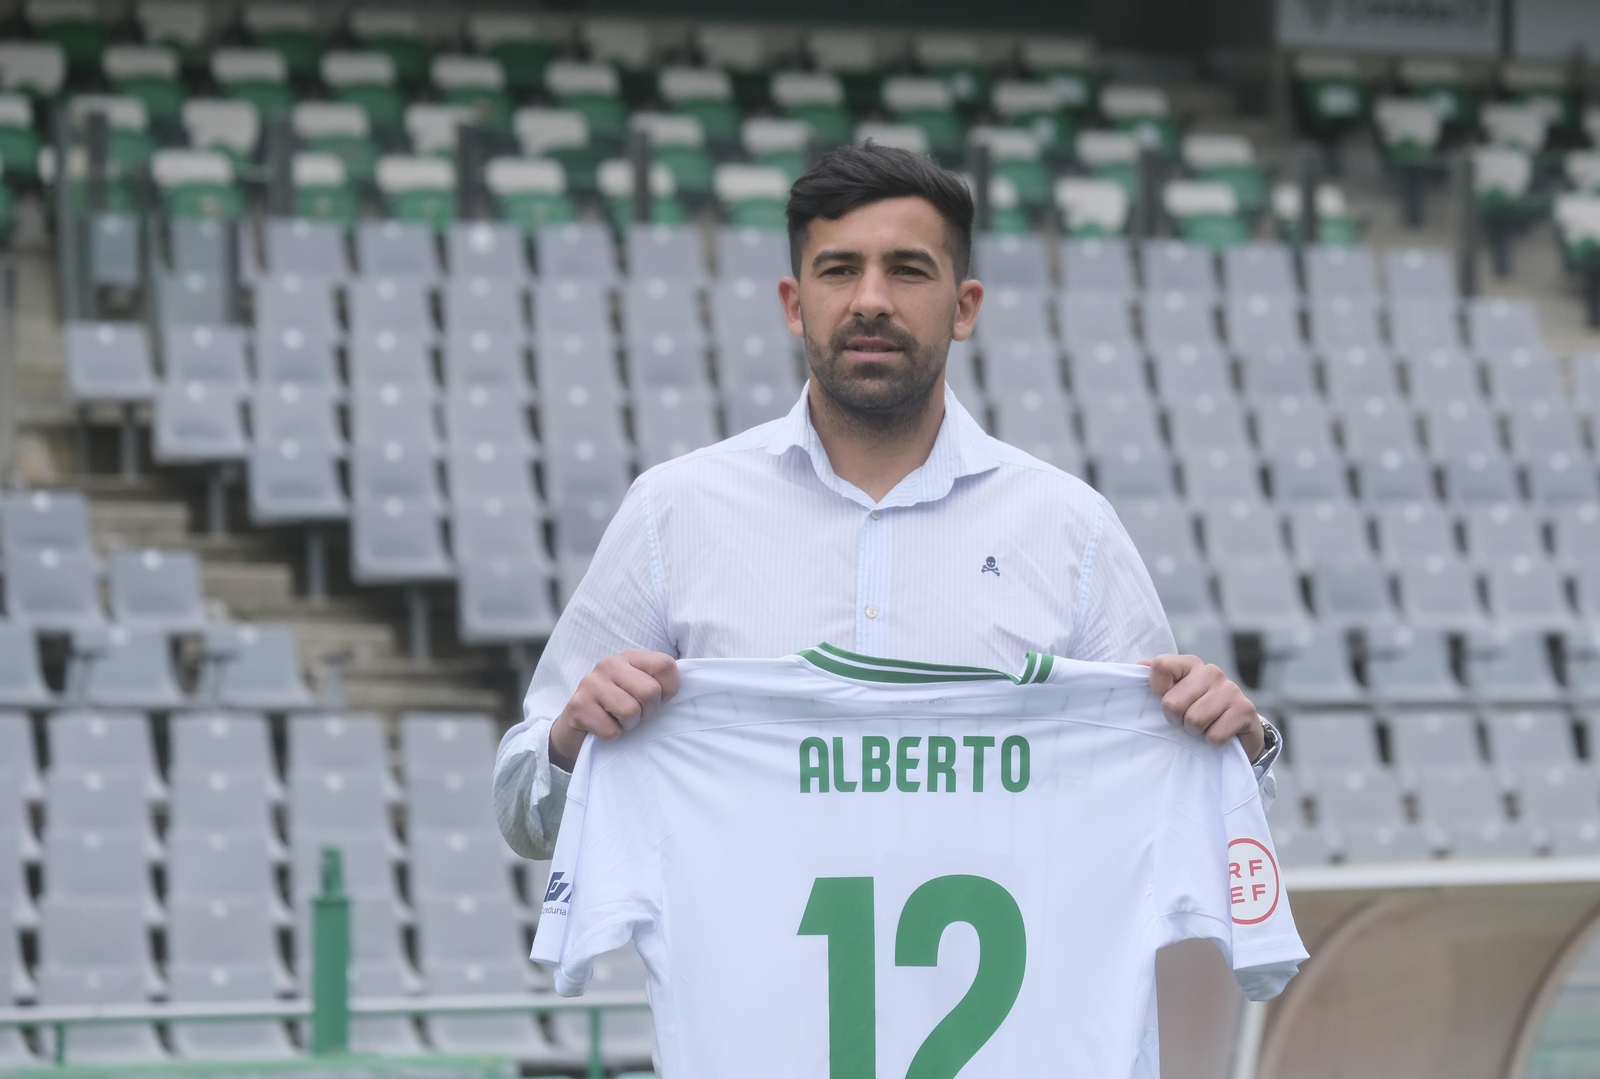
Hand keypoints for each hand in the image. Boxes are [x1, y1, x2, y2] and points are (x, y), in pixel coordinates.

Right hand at [548, 650, 679, 771]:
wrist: (577, 727)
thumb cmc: (618, 708)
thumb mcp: (640, 689)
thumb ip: (661, 683)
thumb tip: (690, 686)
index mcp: (630, 656)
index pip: (665, 666)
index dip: (668, 690)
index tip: (658, 700)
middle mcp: (609, 664)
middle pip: (650, 692)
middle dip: (648, 712)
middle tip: (636, 715)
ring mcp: (591, 683)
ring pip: (631, 711)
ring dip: (629, 725)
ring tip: (618, 720)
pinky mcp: (578, 706)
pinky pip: (611, 730)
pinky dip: (611, 736)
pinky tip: (602, 727)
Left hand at [1140, 654, 1263, 760]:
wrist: (1239, 732)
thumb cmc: (1200, 711)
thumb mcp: (1177, 695)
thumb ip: (1160, 680)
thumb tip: (1141, 664)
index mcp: (1190, 664)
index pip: (1161, 666)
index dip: (1158, 690)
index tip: (1168, 701)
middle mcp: (1211, 671)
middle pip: (1172, 703)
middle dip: (1177, 720)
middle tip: (1189, 720)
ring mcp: (1231, 688)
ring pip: (1194, 720)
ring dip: (1196, 732)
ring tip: (1205, 726)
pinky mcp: (1245, 709)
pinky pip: (1214, 735)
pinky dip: (1213, 741)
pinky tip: (1221, 732)